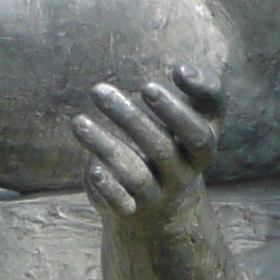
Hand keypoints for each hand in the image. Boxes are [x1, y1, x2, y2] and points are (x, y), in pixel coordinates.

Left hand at [70, 64, 222, 224]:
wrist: (168, 208)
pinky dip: (107, 187)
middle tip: (98, 89)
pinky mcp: (132, 210)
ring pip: (135, 175)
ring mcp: (158, 195)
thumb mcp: (199, 119)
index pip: (199, 134)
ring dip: (104, 147)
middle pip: (162, 150)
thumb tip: (183, 69)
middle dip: (131, 120)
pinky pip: (120, 203)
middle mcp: (182, 175)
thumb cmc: (179, 144)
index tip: (148, 85)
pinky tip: (91, 168)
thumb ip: (202, 90)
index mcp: (200, 150)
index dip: (178, 112)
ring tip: (77, 121)